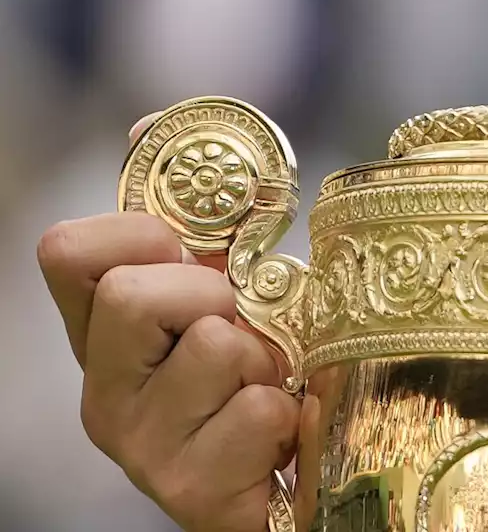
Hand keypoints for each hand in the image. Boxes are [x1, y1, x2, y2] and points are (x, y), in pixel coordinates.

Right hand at [36, 117, 299, 531]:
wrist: (293, 482)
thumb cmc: (263, 373)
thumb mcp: (234, 289)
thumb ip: (201, 221)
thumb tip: (148, 125)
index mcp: (105, 333)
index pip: (67, 251)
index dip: (137, 230)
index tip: (189, 250)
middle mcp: (105, 389)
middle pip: (130, 294)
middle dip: (213, 293)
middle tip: (244, 325)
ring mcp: (140, 445)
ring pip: (211, 347)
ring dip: (267, 356)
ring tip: (271, 382)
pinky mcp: (188, 489)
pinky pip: (256, 411)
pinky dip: (290, 411)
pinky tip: (283, 431)